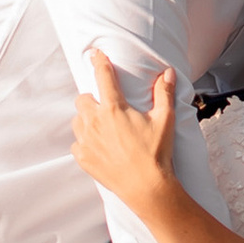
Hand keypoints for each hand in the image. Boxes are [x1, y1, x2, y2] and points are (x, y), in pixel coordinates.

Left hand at [75, 53, 177, 201]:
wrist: (146, 188)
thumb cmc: (156, 153)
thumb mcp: (165, 120)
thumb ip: (164, 93)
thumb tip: (167, 72)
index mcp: (114, 108)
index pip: (103, 77)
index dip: (99, 62)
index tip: (95, 54)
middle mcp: (95, 121)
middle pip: (82, 99)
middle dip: (92, 99)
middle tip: (106, 107)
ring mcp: (86, 141)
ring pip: (77, 121)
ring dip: (86, 120)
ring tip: (102, 128)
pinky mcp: (83, 158)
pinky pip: (77, 143)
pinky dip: (85, 142)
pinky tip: (99, 147)